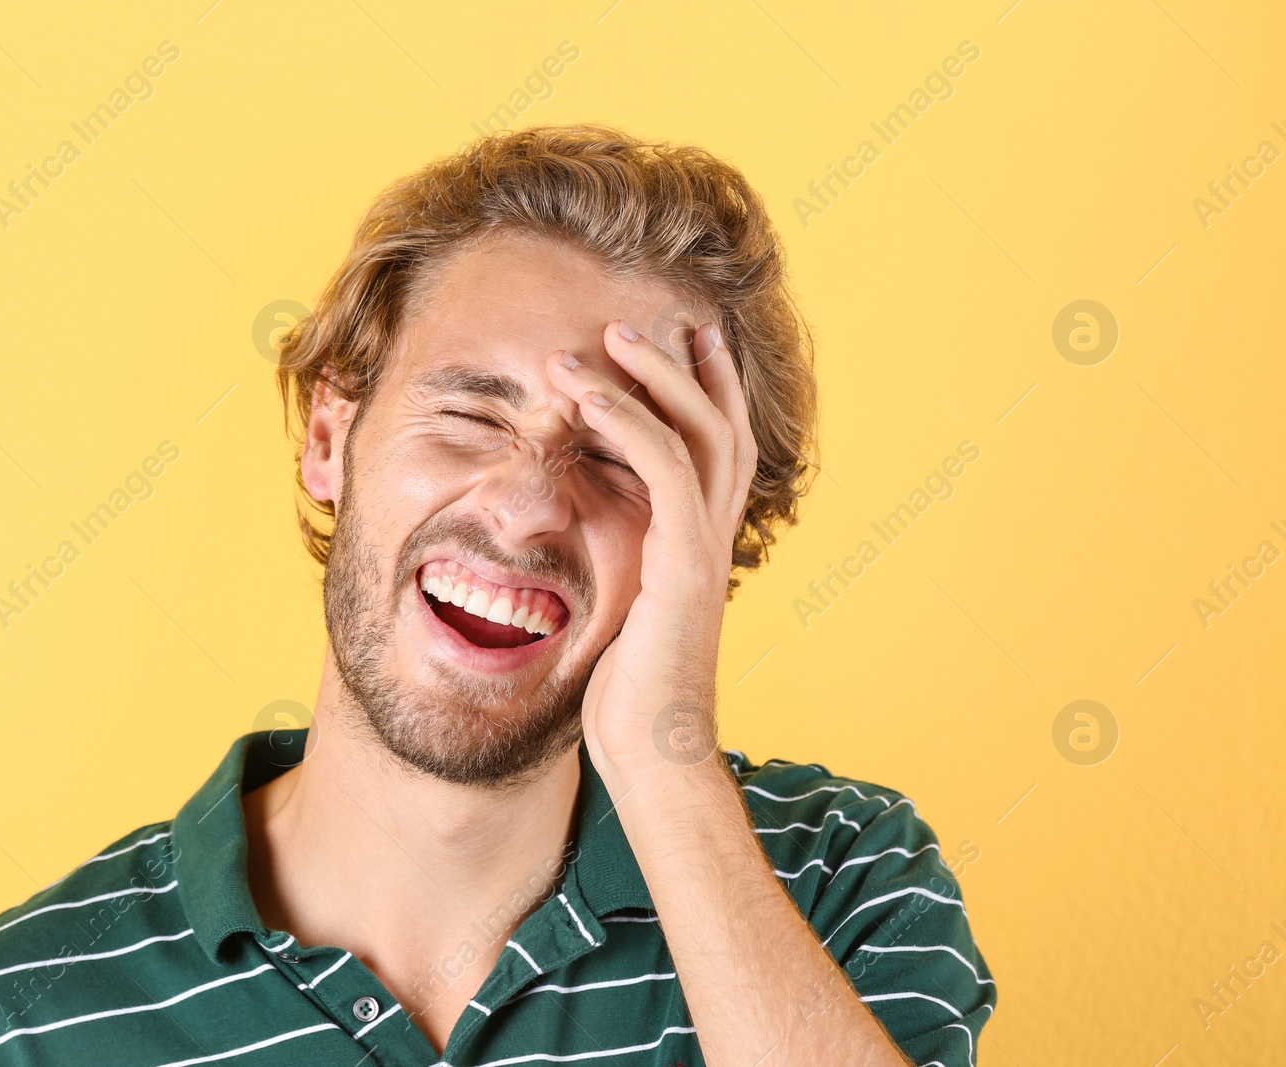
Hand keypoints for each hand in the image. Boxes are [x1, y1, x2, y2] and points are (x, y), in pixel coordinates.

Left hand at [545, 317, 759, 783]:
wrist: (651, 749)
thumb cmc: (627, 693)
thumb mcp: (620, 610)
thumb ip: (617, 565)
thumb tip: (581, 546)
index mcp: (699, 543)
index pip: (717, 448)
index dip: (706, 389)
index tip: (680, 340)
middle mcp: (712, 535)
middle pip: (721, 423)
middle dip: (687, 365)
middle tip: (646, 319)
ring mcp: (703, 546)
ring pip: (697, 431)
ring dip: (649, 377)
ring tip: (603, 336)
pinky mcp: (685, 561)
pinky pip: (664, 467)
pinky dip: (626, 421)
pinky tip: (585, 393)